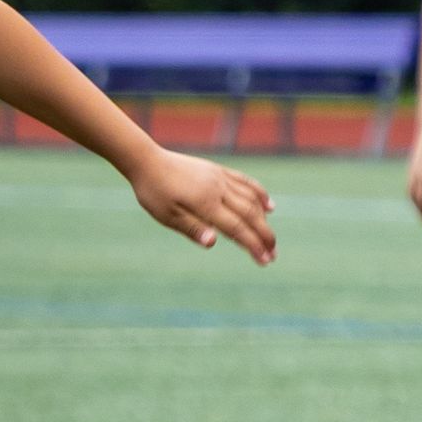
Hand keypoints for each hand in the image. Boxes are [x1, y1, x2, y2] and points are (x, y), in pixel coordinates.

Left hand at [130, 147, 274, 263]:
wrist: (147, 161)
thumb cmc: (154, 192)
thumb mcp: (167, 216)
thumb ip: (192, 229)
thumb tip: (213, 243)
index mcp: (205, 203)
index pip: (236, 228)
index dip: (253, 245)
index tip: (265, 260)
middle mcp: (218, 188)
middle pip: (250, 214)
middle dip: (264, 235)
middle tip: (273, 254)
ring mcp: (220, 178)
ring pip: (251, 198)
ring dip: (264, 219)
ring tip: (270, 238)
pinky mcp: (218, 171)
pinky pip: (245, 182)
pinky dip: (259, 194)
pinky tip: (269, 205)